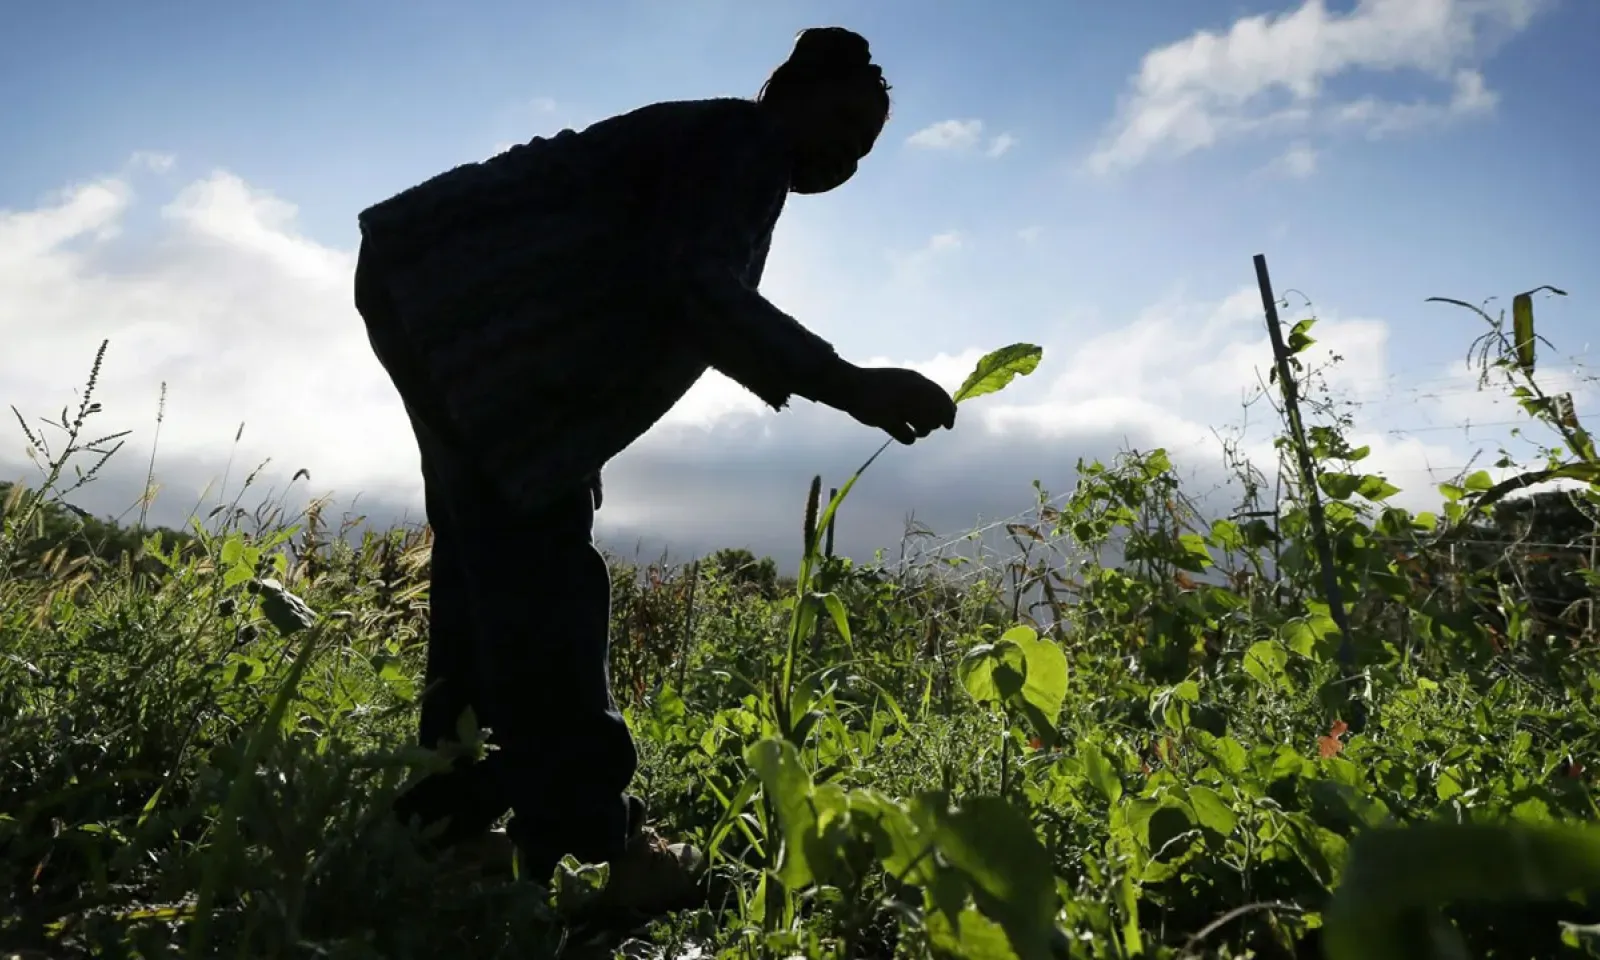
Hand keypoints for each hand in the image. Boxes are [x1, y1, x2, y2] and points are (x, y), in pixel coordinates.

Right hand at [838, 366, 956, 444]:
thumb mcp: (906, 380)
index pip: (943, 399)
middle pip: (937, 416)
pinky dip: (908, 437)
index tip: (948, 424)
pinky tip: (901, 432)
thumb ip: (928, 391)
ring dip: (922, 432)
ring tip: (914, 430)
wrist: (852, 385)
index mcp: (916, 380)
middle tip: (923, 425)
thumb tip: (952, 409)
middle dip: (934, 424)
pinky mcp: (887, 420)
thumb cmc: (881, 384)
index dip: (949, 413)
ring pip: (925, 428)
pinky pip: (908, 437)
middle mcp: (910, 392)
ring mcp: (898, 406)